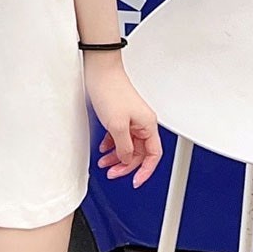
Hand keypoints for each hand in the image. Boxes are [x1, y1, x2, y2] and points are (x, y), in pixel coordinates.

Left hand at [85, 65, 162, 189]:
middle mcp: (142, 122)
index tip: (135, 182)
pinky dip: (111, 144)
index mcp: (148, 124)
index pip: (153, 155)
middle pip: (138, 152)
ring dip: (116, 156)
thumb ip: (124, 147)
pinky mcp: (120, 114)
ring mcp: (131, 118)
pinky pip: (119, 136)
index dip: (145, 171)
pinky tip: (103, 148)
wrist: (99, 70)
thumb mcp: (117, 126)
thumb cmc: (110, 90)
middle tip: (111, 172)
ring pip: (127, 145)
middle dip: (125, 165)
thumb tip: (127, 160)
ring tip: (103, 163)